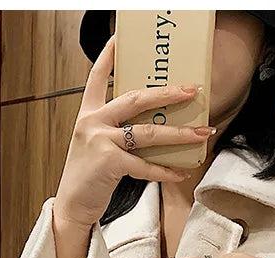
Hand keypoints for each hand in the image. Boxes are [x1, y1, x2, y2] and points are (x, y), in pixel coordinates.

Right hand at [53, 35, 215, 230]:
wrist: (72, 205)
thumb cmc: (87, 177)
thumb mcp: (94, 145)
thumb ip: (114, 130)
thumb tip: (152, 125)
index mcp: (88, 114)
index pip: (98, 76)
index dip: (110, 55)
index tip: (121, 36)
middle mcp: (93, 122)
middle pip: (136, 99)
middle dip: (168, 93)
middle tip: (192, 90)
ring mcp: (101, 141)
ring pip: (149, 132)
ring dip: (180, 133)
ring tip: (202, 133)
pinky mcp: (110, 162)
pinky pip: (146, 165)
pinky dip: (166, 170)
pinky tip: (181, 171)